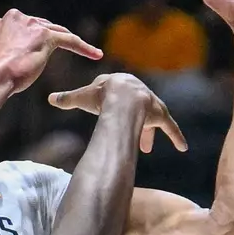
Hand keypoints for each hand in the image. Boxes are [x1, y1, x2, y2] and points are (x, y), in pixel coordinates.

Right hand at [0, 9, 102, 92]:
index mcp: (3, 21)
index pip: (25, 28)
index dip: (33, 40)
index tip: (37, 50)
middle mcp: (18, 18)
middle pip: (43, 27)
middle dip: (52, 40)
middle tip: (63, 55)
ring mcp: (33, 26)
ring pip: (58, 32)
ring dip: (72, 42)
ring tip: (87, 52)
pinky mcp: (46, 36)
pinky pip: (70, 40)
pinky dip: (84, 48)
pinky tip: (95, 55)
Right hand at [48, 73, 188, 152]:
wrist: (120, 96)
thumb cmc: (101, 96)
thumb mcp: (81, 97)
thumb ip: (67, 99)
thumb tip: (50, 98)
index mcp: (119, 85)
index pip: (116, 95)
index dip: (111, 108)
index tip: (109, 116)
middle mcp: (138, 93)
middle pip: (135, 109)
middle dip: (131, 122)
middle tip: (123, 134)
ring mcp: (150, 103)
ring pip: (152, 118)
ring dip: (148, 132)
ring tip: (146, 147)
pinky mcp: (160, 114)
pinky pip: (170, 127)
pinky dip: (176, 137)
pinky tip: (183, 148)